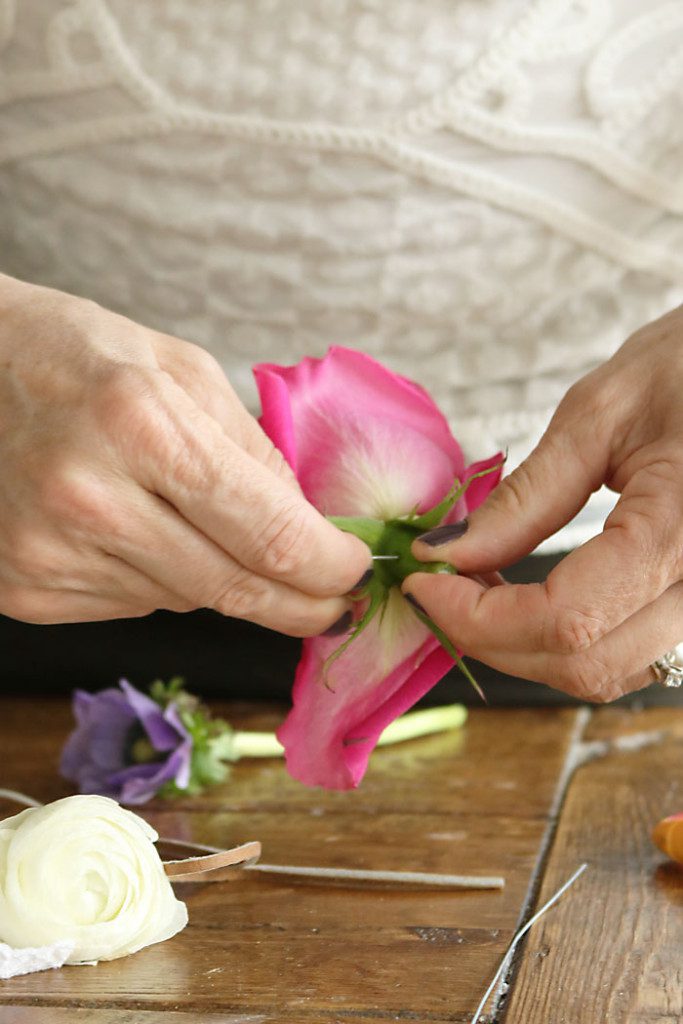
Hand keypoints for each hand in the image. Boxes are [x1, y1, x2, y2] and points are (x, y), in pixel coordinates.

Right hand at [0, 274, 369, 628]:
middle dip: (302, 604)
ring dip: (222, 577)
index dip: (331, 566)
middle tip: (335, 605)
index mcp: (139, 425)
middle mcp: (88, 499)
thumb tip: (314, 527)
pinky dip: (162, 578)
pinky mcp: (25, 591)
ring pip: (189, 601)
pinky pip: (135, 605)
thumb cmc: (75, 354)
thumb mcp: (181, 370)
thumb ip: (254, 451)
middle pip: (236, 589)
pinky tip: (137, 530)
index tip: (358, 571)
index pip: (269, 533)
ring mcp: (48, 554)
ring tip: (197, 521)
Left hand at [404, 305, 682, 701]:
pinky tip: (532, 597)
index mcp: (682, 531)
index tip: (422, 581)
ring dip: (529, 648)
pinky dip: (570, 641)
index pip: (565, 619)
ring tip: (479, 589)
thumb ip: (524, 499)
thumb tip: (445, 555)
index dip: (477, 617)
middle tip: (439, 586)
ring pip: (609, 673)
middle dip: (493, 638)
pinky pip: (634, 654)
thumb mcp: (599, 414)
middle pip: (584, 662)